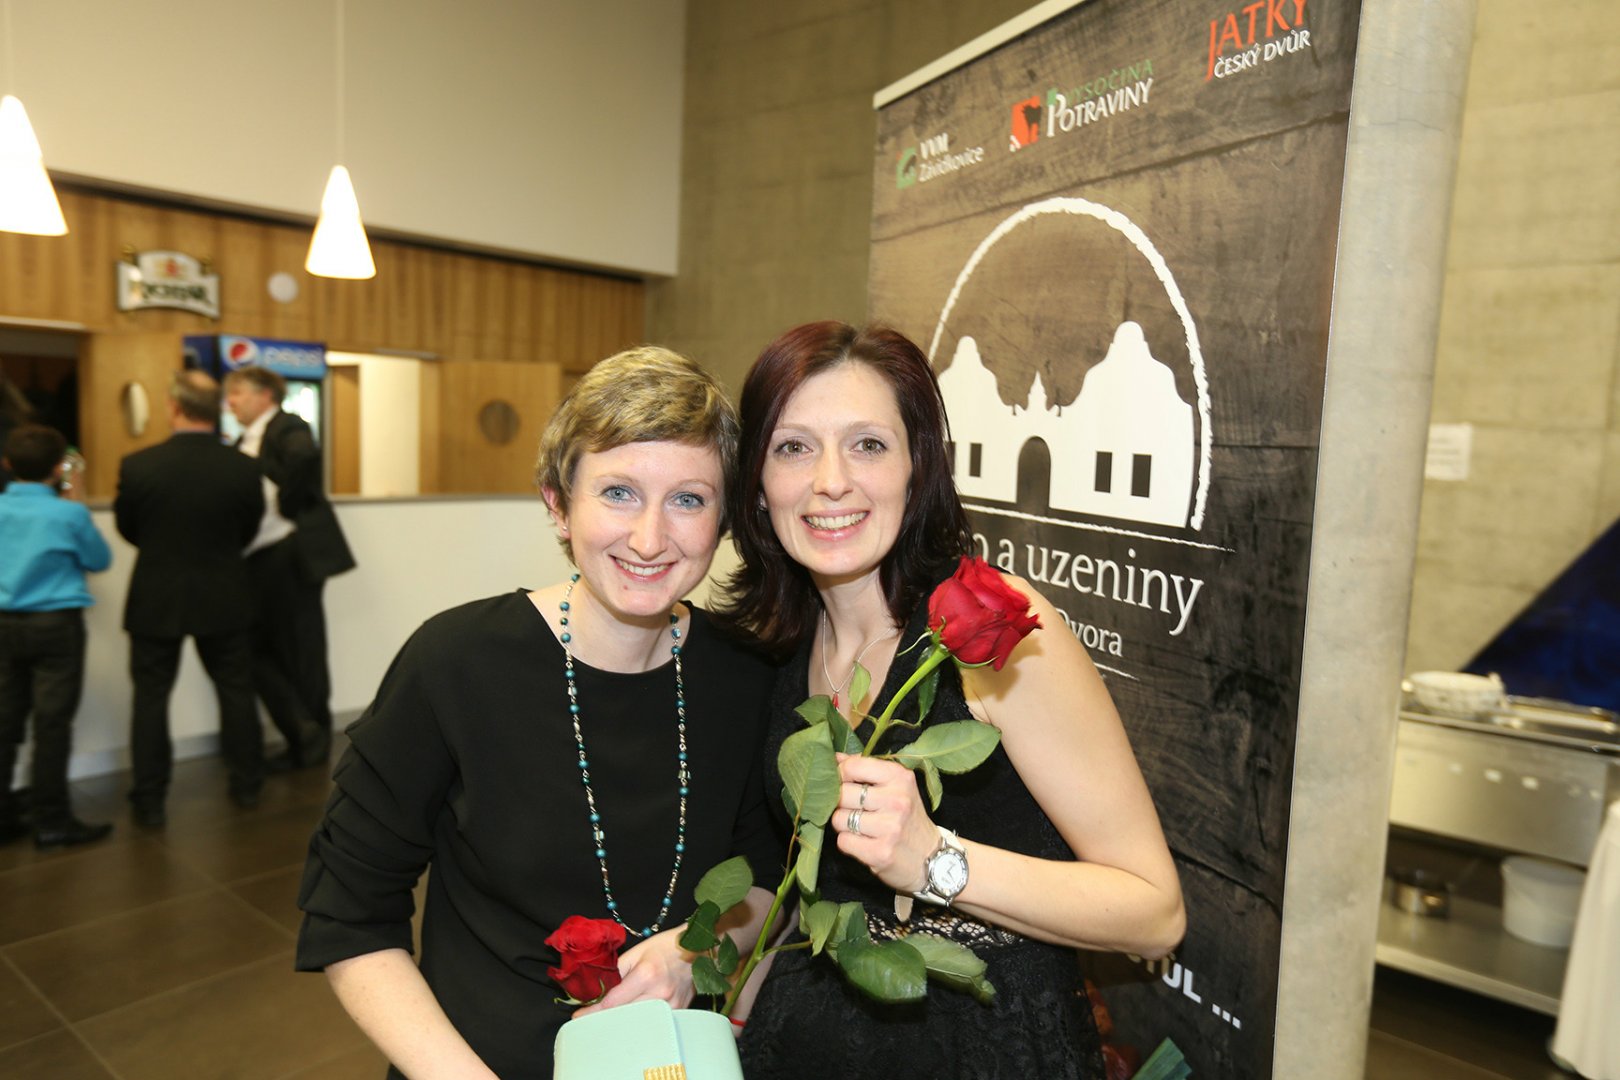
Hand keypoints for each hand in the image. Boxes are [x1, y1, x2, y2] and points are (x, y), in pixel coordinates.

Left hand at [572, 926, 693, 1017]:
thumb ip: (616, 970)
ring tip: (610, 1016)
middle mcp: (659, 993)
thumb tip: (596, 987)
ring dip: (621, 1021)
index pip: (613, 1002)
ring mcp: (670, 1006)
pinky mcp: (677, 1012)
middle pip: (623, 1016)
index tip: (578, 1015)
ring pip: (637, 1022)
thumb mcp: (637, 952)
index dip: (593, 1010)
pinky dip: (639, 1020)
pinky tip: (632, 1015)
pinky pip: (652, 1021)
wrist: (697, 950)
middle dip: (604, 1018)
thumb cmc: (665, 947)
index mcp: (646, 974)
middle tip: (590, 1018)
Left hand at [830, 754, 938, 894]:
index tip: (842, 782)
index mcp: (900, 778)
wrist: (932, 857)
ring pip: (839, 818)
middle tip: (854, 809)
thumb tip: (835, 757)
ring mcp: (889, 828)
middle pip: (842, 793)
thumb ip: (866, 769)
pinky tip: (864, 842)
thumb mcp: (897, 787)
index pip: (854, 766)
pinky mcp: (880, 852)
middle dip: (841, 803)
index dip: (840, 774)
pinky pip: (843, 841)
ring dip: (843, 824)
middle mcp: (896, 800)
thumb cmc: (908, 818)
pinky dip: (848, 843)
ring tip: (861, 827)